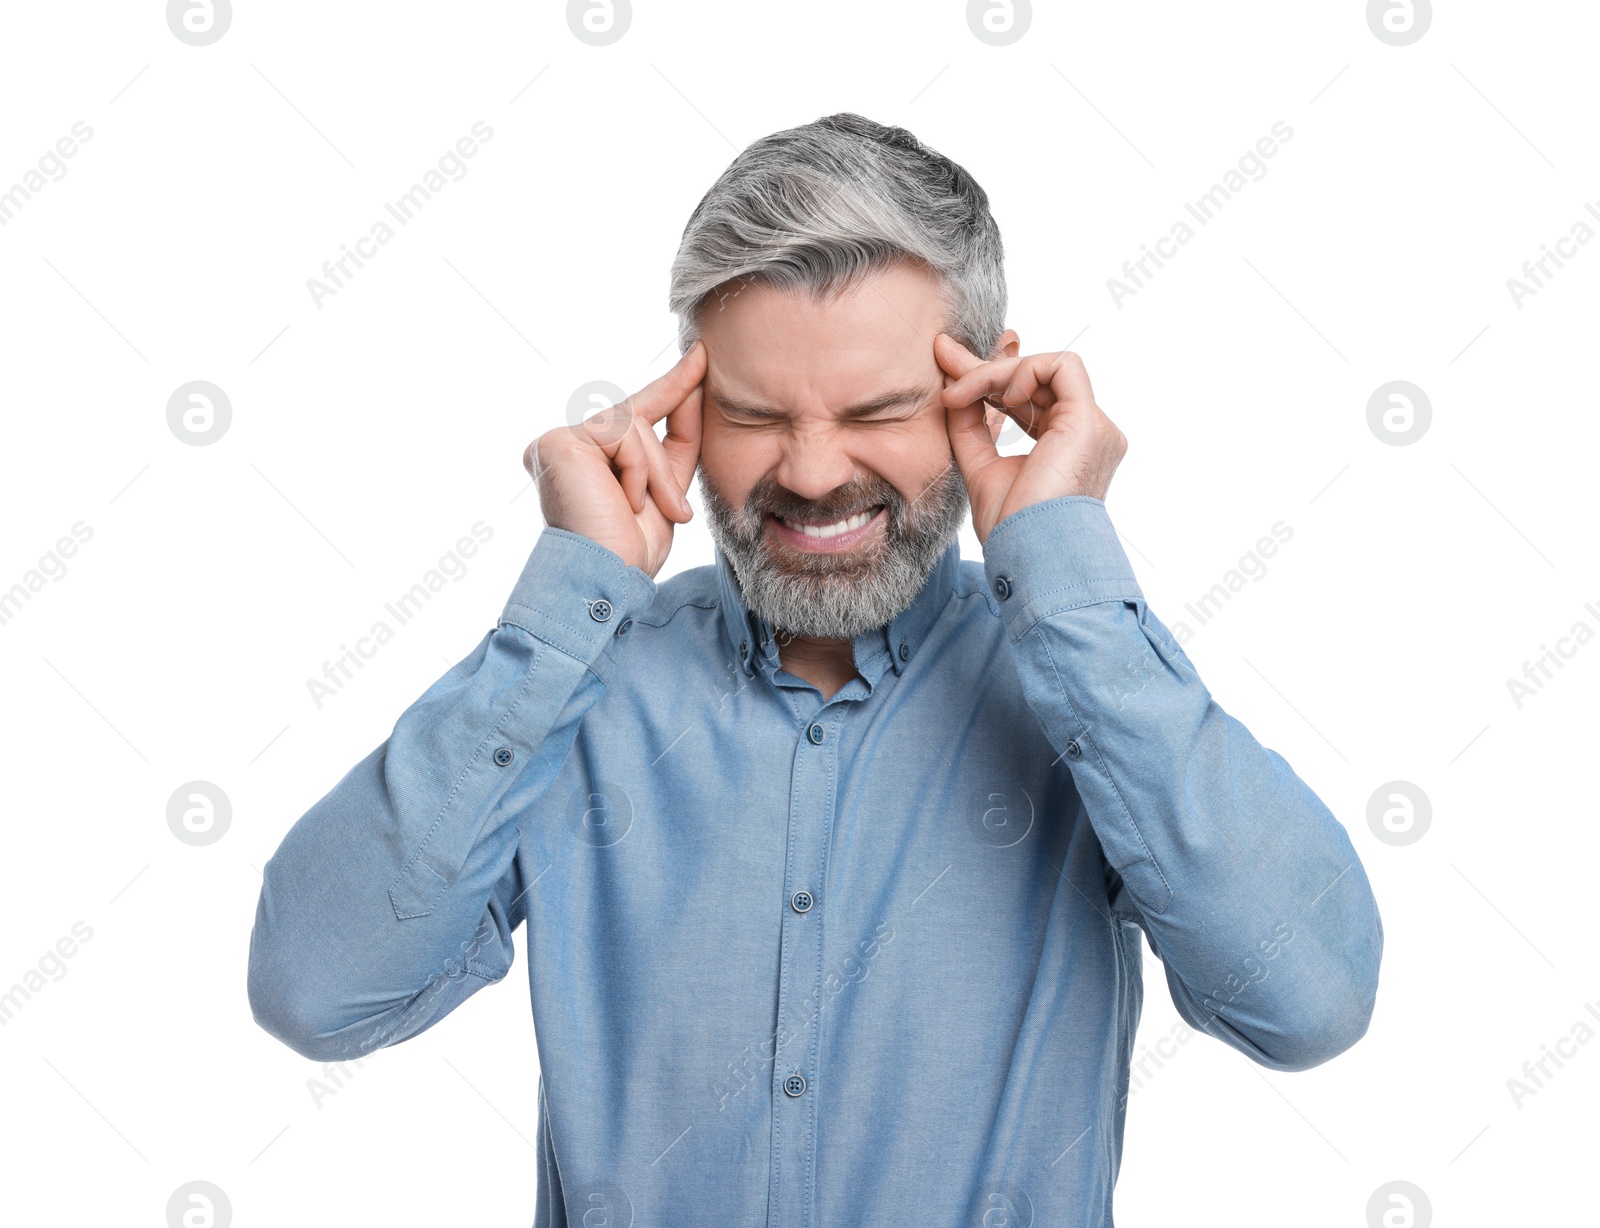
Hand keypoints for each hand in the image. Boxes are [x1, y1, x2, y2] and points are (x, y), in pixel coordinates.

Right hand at [524, 341, 704, 576]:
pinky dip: (638, 471)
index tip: (702, 355)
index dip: (674, 386)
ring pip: (635, 426)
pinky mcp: (559, 442)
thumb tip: (696, 384)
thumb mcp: (664, 489)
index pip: (639, 413)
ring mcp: (559, 442)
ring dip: (656, 474)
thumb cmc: (630, 550)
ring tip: (651, 512)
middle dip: (666, 465)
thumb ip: (676, 442)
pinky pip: (623, 435)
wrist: (608, 580)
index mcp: (589, 458)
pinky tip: (625, 502)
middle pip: (640, 420)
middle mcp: (568, 445)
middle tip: (675, 513)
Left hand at [936, 334, 1126, 544]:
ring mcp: (1093, 426)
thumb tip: (952, 389)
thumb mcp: (980, 467)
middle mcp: (1085, 433)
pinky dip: (1024, 371)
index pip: (1027, 399)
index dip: (987, 380)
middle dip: (984, 367)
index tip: (947, 365)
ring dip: (996, 371)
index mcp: (1065, 446)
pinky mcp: (1090, 420)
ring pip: (1046, 368)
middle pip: (1034, 381)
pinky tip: (1000, 396)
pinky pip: (1061, 367)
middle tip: (943, 356)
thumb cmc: (1012, 528)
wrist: (1031, 554)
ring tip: (961, 394)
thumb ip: (970, 427)